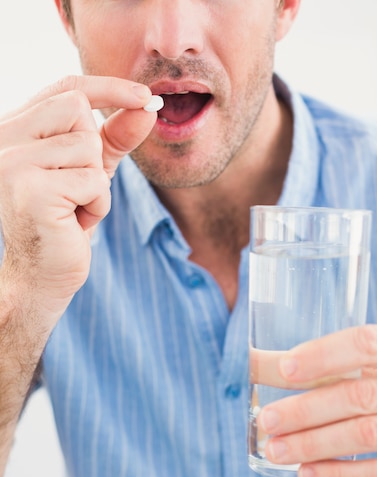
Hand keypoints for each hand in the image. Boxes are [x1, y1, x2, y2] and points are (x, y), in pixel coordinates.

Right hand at [0, 75, 155, 314]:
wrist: (45, 274)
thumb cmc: (67, 220)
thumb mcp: (93, 170)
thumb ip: (116, 137)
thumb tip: (148, 106)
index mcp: (16, 129)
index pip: (64, 88)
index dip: (108, 87)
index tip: (146, 97)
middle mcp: (4, 138)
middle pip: (77, 109)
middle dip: (93, 151)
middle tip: (77, 188)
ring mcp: (12, 162)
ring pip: (87, 146)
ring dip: (96, 185)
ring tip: (74, 208)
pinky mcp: (30, 189)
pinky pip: (92, 180)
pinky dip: (97, 205)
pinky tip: (75, 222)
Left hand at [255, 324, 376, 476]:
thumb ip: (346, 358)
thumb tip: (266, 364)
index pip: (369, 343)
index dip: (324, 355)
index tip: (283, 369)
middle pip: (363, 395)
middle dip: (308, 410)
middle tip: (268, 420)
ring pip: (371, 436)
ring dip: (316, 445)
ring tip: (276, 449)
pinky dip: (343, 476)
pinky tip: (307, 474)